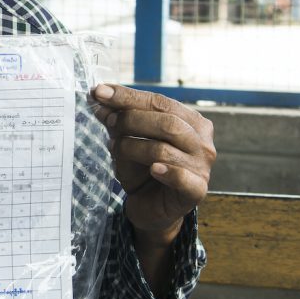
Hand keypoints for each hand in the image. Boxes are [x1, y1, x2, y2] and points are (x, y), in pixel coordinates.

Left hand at [93, 84, 214, 240]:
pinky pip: (181, 177)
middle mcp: (202, 142)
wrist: (149, 207)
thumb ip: (118, 118)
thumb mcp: (128, 139)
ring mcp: (202, 167)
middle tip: (107, 121)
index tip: (99, 92)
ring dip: (132, 146)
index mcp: (191, 122)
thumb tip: (97, 96)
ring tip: (114, 147)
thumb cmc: (142, 169)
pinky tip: (153, 170)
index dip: (128, 96)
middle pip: (167, 122)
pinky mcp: (196, 190)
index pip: (160, 102)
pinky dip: (166, 171)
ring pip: (164, 149)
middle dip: (130, 119)